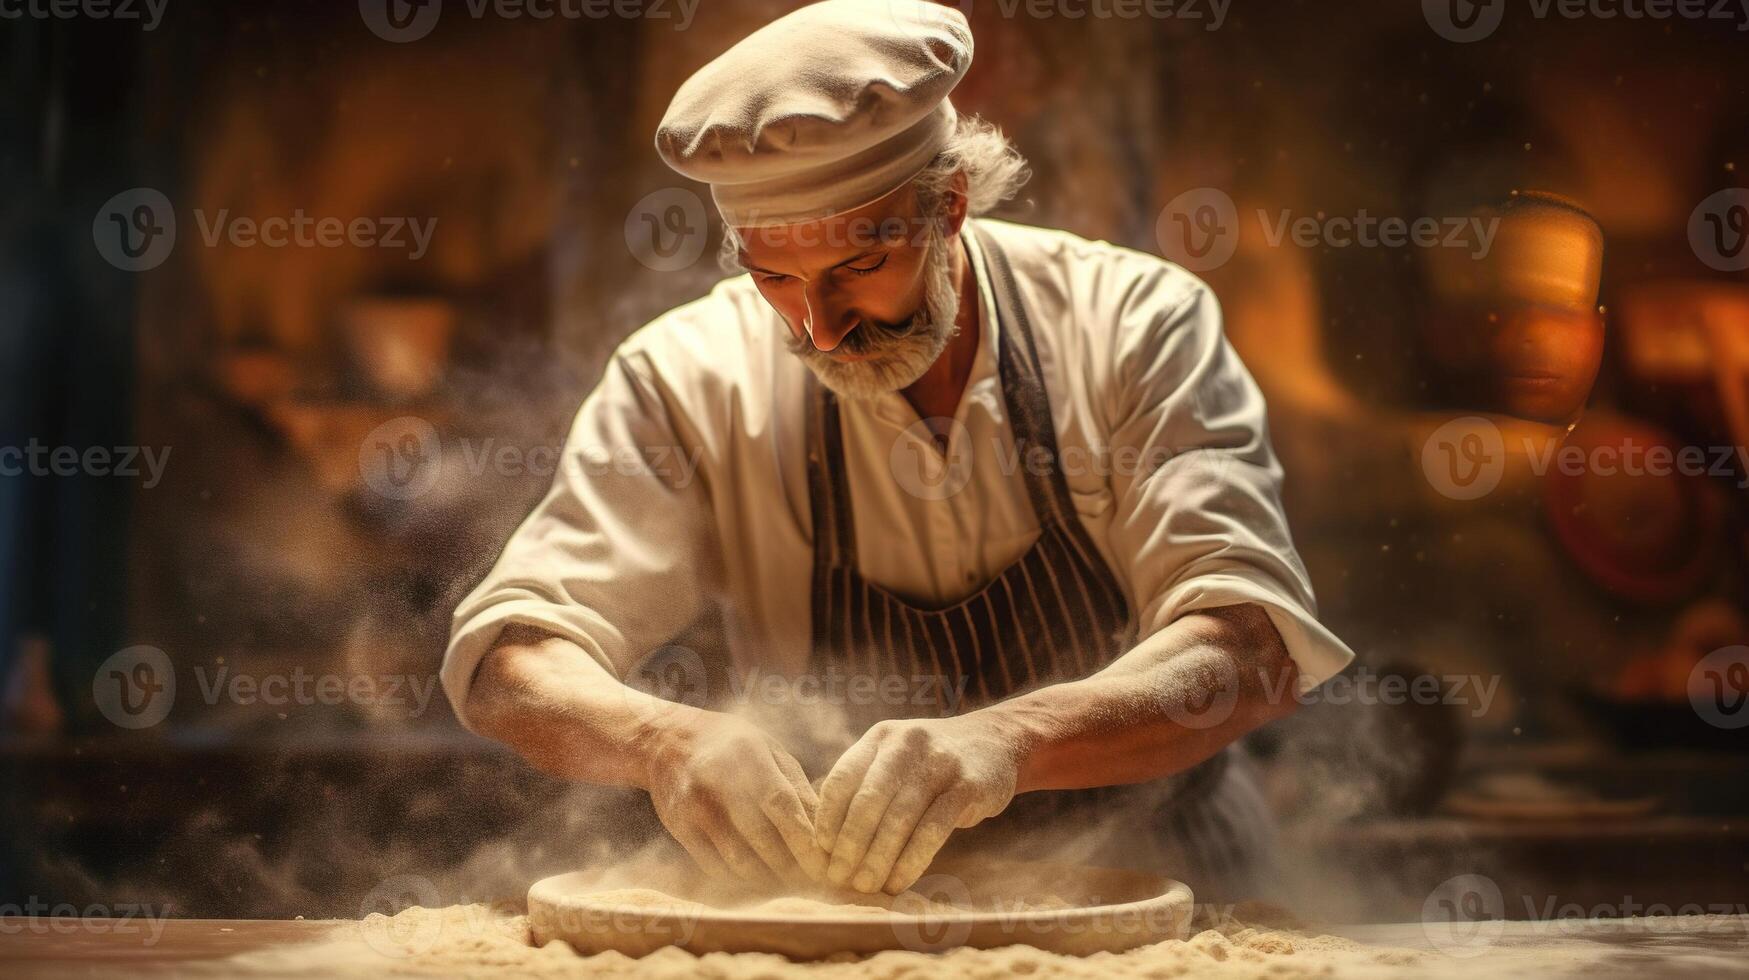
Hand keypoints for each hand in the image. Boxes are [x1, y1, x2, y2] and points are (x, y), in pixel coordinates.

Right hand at [643, 710, 827, 884]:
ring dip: (768, 877)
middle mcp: (718, 782)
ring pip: (738, 860)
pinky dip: (741, 877)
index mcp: (747, 755)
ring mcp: (695, 807)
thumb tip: (826, 828)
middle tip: (812, 880)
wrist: (666, 741)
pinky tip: (757, 875)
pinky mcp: (679, 828)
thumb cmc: (732, 744)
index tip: (823, 863)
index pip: (781, 805)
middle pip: (762, 838)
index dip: (804, 839)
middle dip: (791, 866)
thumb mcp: (768, 749)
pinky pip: (715, 866)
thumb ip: (796, 786)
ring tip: (788, 882)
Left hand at [814, 714, 1023, 893]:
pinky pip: (932, 830)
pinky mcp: (968, 786)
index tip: (821, 851)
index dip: (828, 818)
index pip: (842, 779)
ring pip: (899, 820)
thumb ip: (864, 784)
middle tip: (839, 878)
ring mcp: (939, 763)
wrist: (996, 742)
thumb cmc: (931, 763)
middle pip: (867, 802)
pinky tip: (899, 881)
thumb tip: (823, 838)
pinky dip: (911, 861)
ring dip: (878, 859)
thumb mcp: (896, 757)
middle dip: (849, 846)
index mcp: (880, 738)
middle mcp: (906, 745)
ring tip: (866, 886)